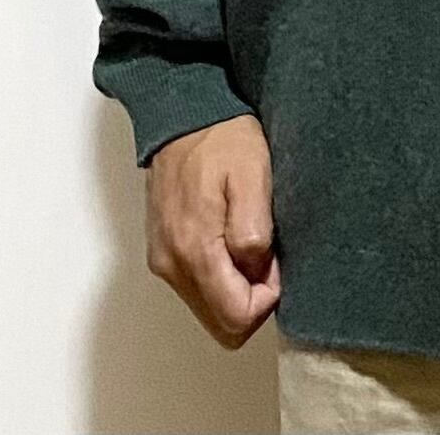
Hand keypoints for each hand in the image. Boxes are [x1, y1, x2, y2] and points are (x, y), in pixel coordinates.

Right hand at [144, 113, 280, 348]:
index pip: (234, 319)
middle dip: (252, 300)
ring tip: (252, 240)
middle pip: (220, 324)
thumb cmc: (222, 141)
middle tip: (267, 254)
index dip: (266, 300)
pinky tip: (232, 238)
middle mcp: (172, 266)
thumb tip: (256, 273)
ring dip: (236, 288)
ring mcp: (163, 261)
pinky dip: (220, 276)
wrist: (184, 116)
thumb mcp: (254, 177)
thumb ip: (253, 232)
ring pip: (208, 307)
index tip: (276, 262)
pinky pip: (196, 287)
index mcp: (195, 251)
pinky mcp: (163, 251)